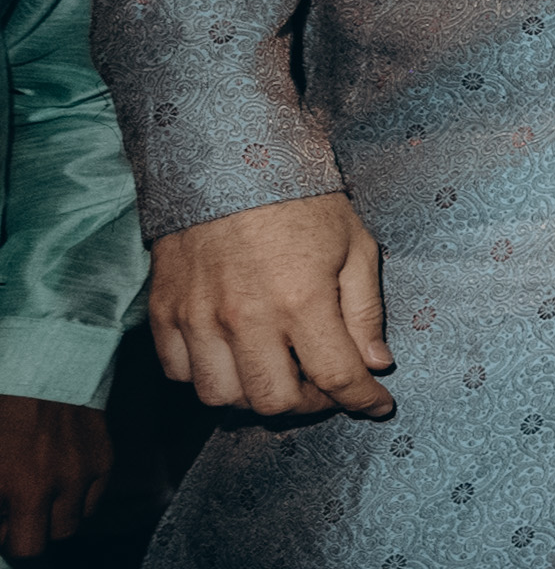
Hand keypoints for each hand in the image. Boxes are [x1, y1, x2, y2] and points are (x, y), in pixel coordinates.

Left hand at [0, 395, 110, 561]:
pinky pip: (92, 501)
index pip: (22, 548)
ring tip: (37, 499)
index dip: (6, 546)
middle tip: (13, 521)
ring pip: (71, 525)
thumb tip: (2, 521)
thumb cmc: (1, 409)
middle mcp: (51, 485)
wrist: (43, 365)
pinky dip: (74, 500)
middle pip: (44, 544)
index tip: (0, 530)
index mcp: (13, 483)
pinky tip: (59, 481)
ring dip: (51, 521)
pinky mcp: (104, 461)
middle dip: (26, 539)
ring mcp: (82, 474)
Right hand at [148, 192, 393, 419]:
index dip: (364, 401)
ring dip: (254, 399)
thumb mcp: (354, 246)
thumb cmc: (301, 202)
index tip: (377, 404)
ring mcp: (198, 317)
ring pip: (221, 397)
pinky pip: (178, 372)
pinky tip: (233, 359)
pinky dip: (207, 378)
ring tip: (278, 376)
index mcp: (302, 301)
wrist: (226, 161)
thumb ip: (365, 311)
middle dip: (309, 406)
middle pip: (274, 402)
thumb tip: (376, 364)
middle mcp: (246, 318)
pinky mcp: (164, 311)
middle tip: (323, 388)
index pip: (337, 378)